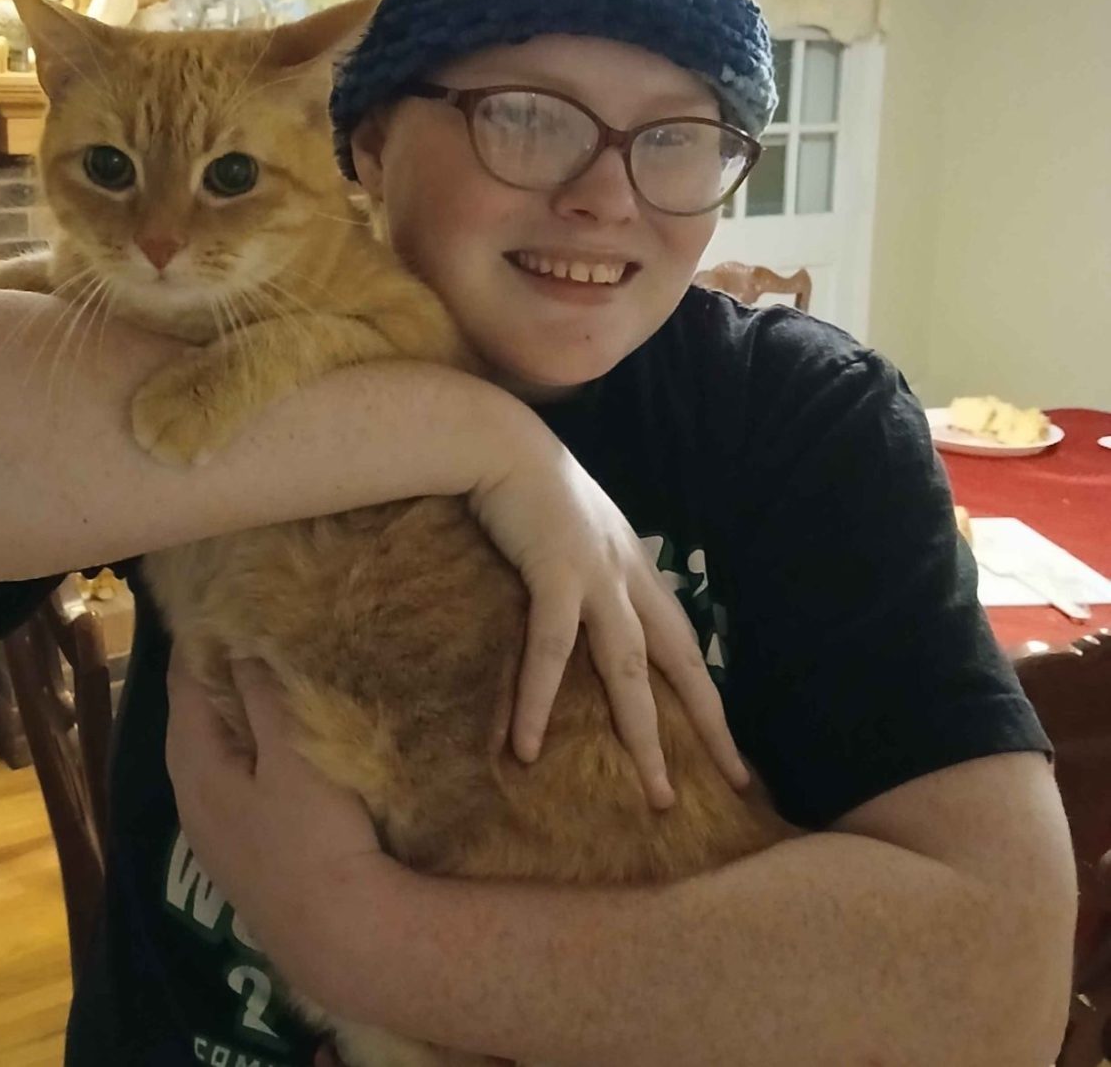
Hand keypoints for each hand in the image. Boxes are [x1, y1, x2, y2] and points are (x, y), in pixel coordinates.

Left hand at [165, 657, 401, 990]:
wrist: (337, 936)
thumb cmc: (315, 837)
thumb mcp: (293, 756)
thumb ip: (263, 697)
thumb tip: (240, 642)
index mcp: (193, 761)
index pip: (184, 681)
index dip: (202, 639)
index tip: (228, 601)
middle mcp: (189, 793)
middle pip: (192, 715)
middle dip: (216, 672)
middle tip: (252, 628)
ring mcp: (211, 827)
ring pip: (211, 748)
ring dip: (232, 711)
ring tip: (265, 672)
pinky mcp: (238, 849)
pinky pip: (230, 775)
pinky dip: (244, 745)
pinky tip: (272, 741)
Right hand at [470, 438, 749, 809]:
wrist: (502, 443)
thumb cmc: (530, 484)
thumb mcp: (577, 530)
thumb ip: (592, 568)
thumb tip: (588, 610)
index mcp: (636, 569)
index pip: (686, 643)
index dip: (708, 695)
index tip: (729, 745)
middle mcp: (628, 578)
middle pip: (680, 663)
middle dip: (709, 726)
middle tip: (734, 783)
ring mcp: (596, 577)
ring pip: (629, 669)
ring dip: (644, 734)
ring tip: (656, 793)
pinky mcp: (555, 574)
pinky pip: (551, 649)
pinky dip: (538, 698)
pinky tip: (526, 745)